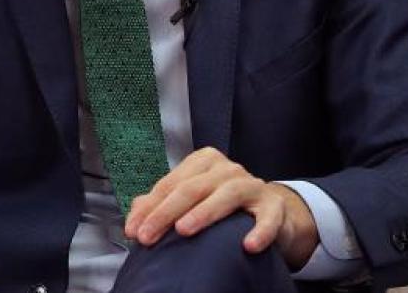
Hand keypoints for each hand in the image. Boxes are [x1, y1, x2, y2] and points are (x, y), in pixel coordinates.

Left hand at [123, 147, 318, 269]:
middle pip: (192, 188)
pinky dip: (260, 231)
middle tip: (148, 237)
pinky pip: (268, 218)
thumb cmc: (224, 204)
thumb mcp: (192, 200)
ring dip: (204, 213)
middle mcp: (227, 169)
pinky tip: (248, 245)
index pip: (170, 184)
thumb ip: (162, 204)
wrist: (271, 213)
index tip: (133, 231)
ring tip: (184, 230)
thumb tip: (136, 214)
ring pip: (227, 194)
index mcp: (203, 162)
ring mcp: (252, 185)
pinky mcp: (274, 206)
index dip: (149, 208)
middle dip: (166, 213)